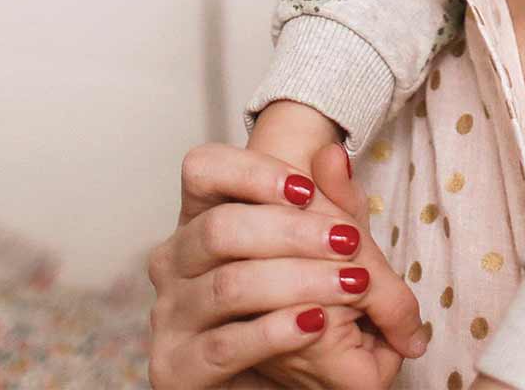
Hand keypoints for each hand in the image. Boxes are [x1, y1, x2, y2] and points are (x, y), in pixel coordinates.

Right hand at [147, 142, 423, 388]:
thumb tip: (335, 156)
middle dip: (291, 231)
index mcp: (199, 219)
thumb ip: (333, 202)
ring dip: (298, 281)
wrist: (284, 376)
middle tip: (347, 240)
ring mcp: (171, 316)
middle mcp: (174, 262)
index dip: (251, 172)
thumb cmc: (295, 297)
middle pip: (220, 228)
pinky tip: (316, 321)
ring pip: (229, 286)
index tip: (306, 189)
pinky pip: (226, 345)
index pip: (202, 171)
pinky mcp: (178, 367)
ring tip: (353, 283)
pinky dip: (275, 330)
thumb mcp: (323, 245)